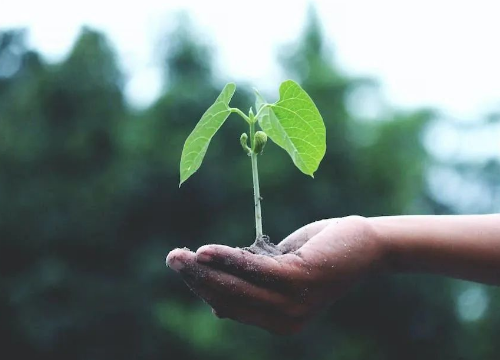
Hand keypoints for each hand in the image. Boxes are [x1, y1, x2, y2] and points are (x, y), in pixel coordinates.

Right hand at [166, 216, 383, 334]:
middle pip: (228, 299)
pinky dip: (227, 259)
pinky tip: (205, 251)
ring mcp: (293, 303)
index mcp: (279, 321)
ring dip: (204, 270)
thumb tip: (216, 304)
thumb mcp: (281, 272)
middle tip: (172, 258)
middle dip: (196, 279)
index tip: (184, 268)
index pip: (231, 306)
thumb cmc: (321, 254)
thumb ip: (253, 286)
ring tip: (179, 255)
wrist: (366, 245)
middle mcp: (285, 321)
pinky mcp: (299, 280)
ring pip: (236, 287)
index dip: (203, 288)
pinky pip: (254, 270)